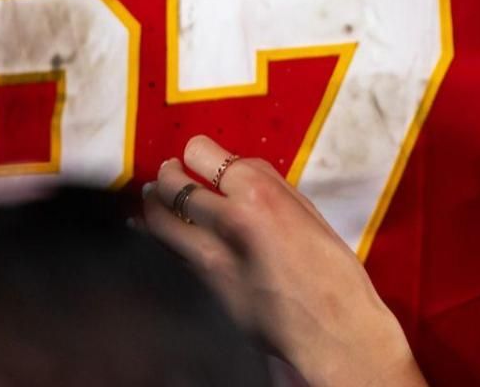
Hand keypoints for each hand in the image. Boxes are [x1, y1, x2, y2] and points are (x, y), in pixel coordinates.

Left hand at [144, 136, 425, 386]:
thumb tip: (234, 175)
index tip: (195, 156)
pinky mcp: (204, 287)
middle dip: (166, 176)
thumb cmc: (331, 270)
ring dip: (152, 206)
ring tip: (150, 198)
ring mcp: (211, 256)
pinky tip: (147, 230)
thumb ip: (268, 189)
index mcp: (259, 191)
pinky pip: (170, 252)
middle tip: (166, 173)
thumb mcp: (304, 212)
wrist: (332, 326)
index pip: (201, 153)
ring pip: (160, 221)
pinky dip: (157, 237)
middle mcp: (227, 218)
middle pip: (173, 185)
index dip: (195, 153)